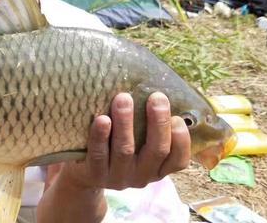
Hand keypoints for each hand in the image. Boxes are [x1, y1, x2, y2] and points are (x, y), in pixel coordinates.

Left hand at [58, 92, 190, 190]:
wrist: (85, 170)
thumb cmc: (118, 144)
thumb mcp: (139, 140)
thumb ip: (150, 124)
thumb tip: (159, 87)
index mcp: (157, 168)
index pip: (178, 160)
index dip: (181, 140)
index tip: (177, 117)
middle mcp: (142, 176)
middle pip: (156, 151)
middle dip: (158, 123)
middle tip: (156, 97)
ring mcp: (118, 178)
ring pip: (125, 150)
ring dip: (125, 123)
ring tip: (123, 98)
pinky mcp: (95, 175)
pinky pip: (98, 155)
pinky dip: (100, 136)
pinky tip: (102, 119)